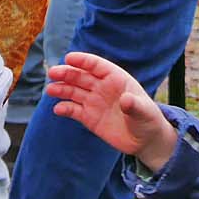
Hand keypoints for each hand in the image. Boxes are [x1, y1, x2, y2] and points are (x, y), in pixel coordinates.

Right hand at [47, 52, 178, 171]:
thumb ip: (135, 105)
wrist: (144, 140)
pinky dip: (65, 108)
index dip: (83, 60)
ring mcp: (94, 102)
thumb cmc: (148, 120)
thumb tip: (126, 99)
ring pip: (74, 92)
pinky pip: (74, 110)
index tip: (69, 58)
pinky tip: (58, 109)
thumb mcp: (145, 112)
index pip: (97, 65)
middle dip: (67, 73)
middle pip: (81, 76)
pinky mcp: (89, 117)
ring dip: (61, 89)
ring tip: (50, 90)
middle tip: (52, 72)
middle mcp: (102, 87)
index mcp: (116, 78)